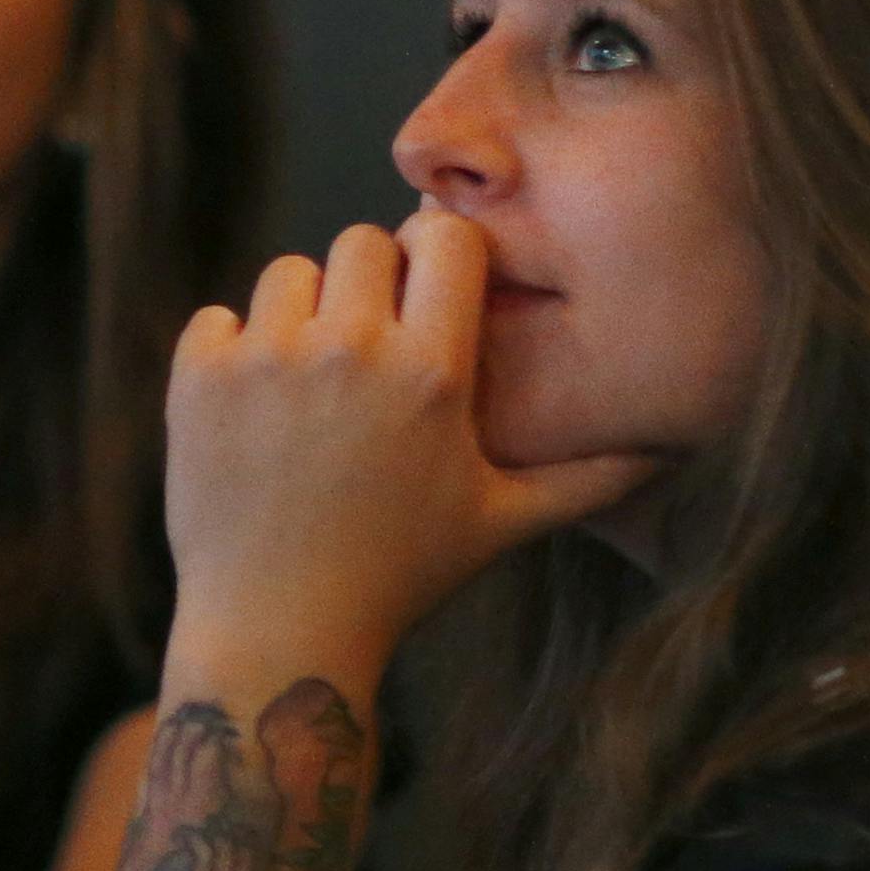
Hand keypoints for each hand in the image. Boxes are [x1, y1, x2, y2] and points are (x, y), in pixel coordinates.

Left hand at [164, 207, 660, 675]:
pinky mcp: (199, 378)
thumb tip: (670, 451)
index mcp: (433, 373)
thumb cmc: (399, 577)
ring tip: (310, 386)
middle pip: (363, 241)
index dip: (440, 259)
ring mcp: (267, 360)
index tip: (429, 298)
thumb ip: (587, 479)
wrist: (279, 632)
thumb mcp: (501, 525)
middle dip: (370, 284)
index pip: (446, 237)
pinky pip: (218, 317)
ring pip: (288, 272)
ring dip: (301, 314)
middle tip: (367, 351)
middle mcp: (351, 352)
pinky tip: (255, 413)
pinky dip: (231, 353)